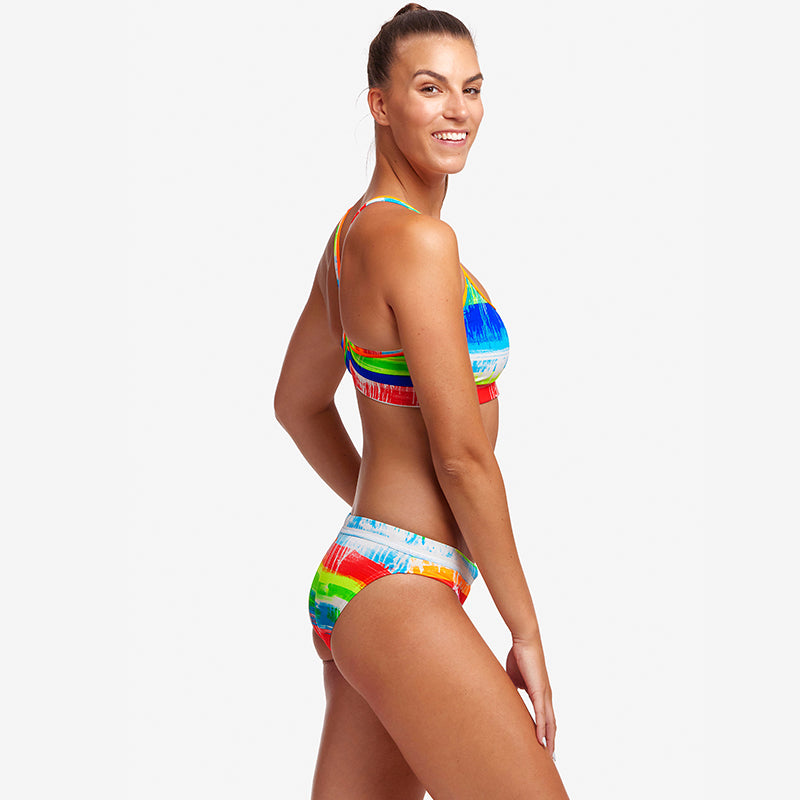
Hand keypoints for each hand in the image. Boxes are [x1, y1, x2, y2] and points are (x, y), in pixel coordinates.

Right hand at [506, 639, 556, 757]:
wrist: (524, 641)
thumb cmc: (520, 655)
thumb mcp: (515, 677)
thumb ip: (514, 689)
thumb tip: (507, 696)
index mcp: (540, 692)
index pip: (546, 716)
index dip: (545, 730)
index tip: (543, 744)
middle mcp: (546, 695)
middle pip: (551, 723)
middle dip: (551, 740)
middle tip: (549, 756)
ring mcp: (544, 694)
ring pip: (550, 722)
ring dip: (549, 739)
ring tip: (548, 754)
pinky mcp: (539, 691)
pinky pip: (542, 714)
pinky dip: (542, 729)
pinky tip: (541, 740)